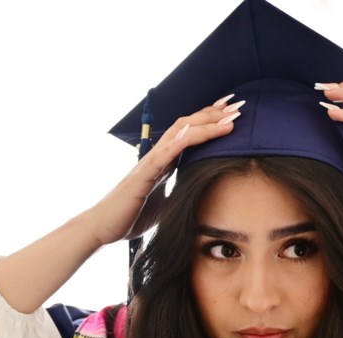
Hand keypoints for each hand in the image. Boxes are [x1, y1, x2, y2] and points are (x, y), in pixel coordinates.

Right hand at [87, 98, 242, 246]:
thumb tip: (198, 197)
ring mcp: (149, 163)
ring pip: (180, 134)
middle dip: (214, 114)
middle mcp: (157, 156)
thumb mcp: (165, 205)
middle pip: (188, 126)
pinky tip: (195, 132)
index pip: (190, 134)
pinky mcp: (142, 175)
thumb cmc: (130, 217)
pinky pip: (163, 154)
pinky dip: (180, 141)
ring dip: (207, 124)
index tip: (232, 113)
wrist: (103, 228)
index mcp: (164, 163)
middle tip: (239, 105)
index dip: (211, 121)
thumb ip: (179, 195)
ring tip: (230, 117)